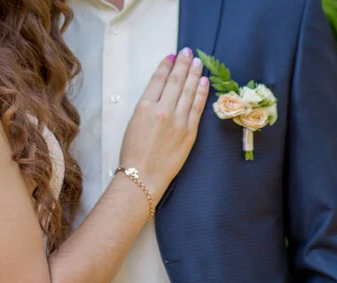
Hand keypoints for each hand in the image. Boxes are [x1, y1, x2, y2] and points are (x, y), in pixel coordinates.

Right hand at [119, 48, 208, 200]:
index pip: (158, 80)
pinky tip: (204, 82)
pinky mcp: (189, 132)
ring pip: (189, 91)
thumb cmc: (132, 154)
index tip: (172, 56)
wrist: (142, 176)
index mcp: (144, 108)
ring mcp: (178, 121)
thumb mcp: (132, 125)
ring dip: (194, 74)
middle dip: (182, 64)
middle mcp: (162, 110)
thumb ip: (146, 108)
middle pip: (176, 81)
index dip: (166, 66)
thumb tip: (160, 94)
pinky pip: (197, 107)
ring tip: (198, 62)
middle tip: (188, 52)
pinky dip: (201, 93)